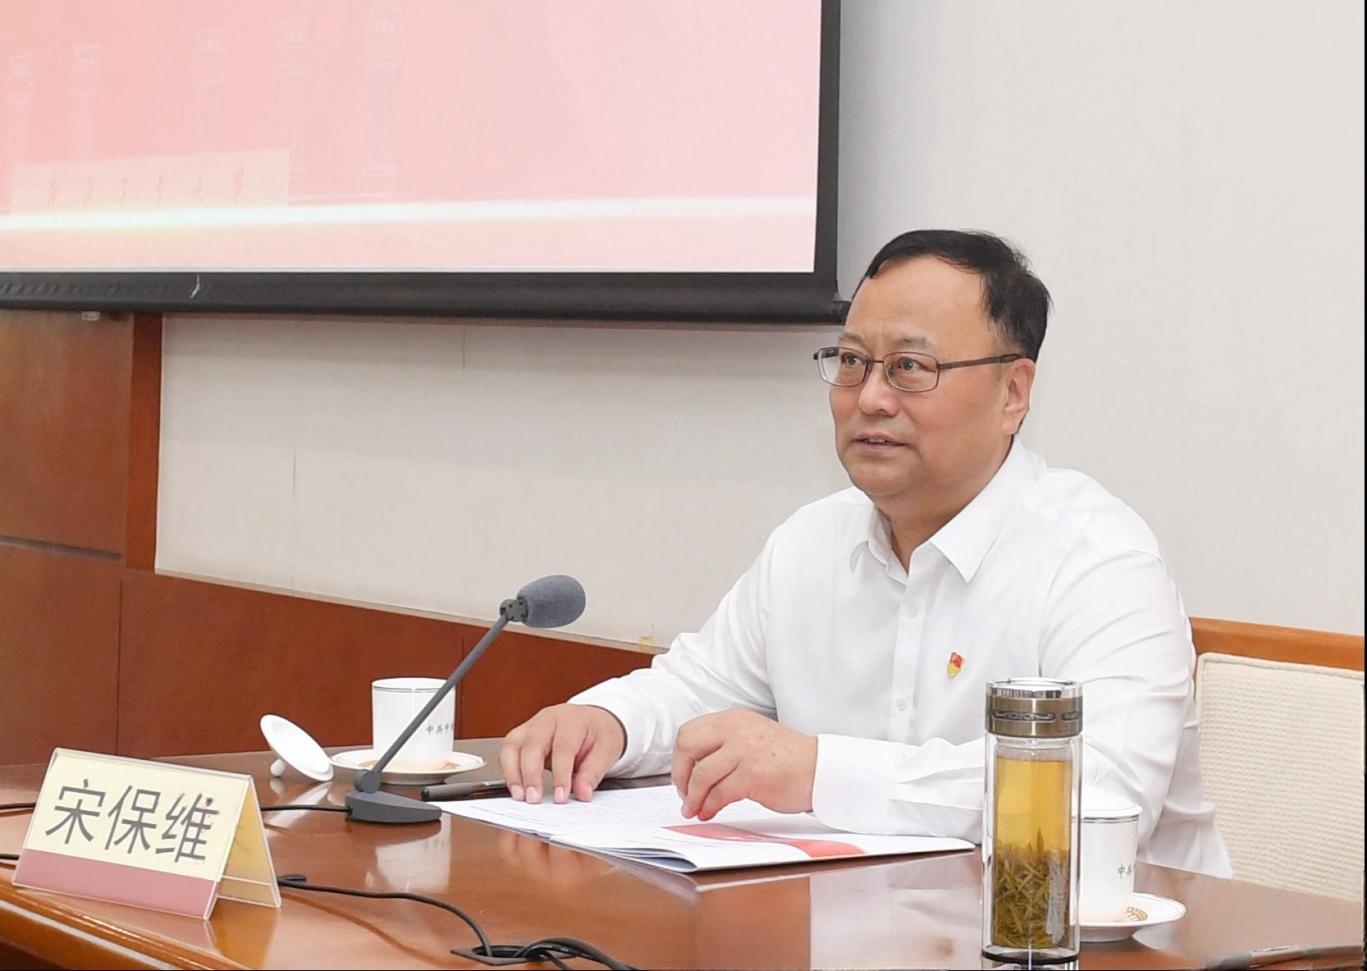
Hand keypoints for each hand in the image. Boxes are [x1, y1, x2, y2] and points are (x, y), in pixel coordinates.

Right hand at [499, 704, 625, 804]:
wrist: (592, 720)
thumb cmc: (598, 733)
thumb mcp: (607, 750)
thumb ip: (593, 772)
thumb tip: (582, 792)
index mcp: (573, 719)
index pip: (563, 747)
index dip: (561, 774)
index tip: (560, 797)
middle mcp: (549, 719)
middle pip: (533, 744)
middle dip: (531, 774)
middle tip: (534, 799)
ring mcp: (532, 725)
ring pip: (513, 744)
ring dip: (513, 773)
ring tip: (520, 796)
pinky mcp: (522, 734)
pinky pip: (508, 750)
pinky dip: (508, 770)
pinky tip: (516, 787)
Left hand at [671, 709, 816, 820]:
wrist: (820, 768)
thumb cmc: (786, 758)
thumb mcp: (750, 737)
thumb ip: (723, 745)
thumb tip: (691, 770)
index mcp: (732, 719)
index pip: (688, 733)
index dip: (679, 759)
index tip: (683, 778)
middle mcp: (736, 729)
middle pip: (688, 747)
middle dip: (680, 775)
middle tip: (685, 794)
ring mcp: (745, 750)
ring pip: (701, 775)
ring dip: (693, 797)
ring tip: (695, 809)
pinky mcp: (753, 774)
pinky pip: (719, 793)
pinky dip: (709, 806)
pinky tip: (709, 812)